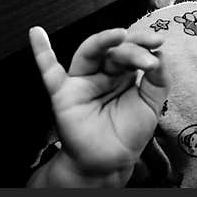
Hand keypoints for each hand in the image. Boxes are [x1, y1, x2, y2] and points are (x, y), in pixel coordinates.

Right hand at [29, 26, 167, 183]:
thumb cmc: (129, 132)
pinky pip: (49, 72)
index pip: (132, 50)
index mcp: (123, 72)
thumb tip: (159, 54)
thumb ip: (159, 78)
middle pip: (113, 49)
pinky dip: (41, 53)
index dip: (144, 44)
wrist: (110, 162)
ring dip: (103, 40)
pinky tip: (37, 34)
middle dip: (131, 47)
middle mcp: (102, 73)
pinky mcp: (63, 94)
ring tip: (118, 34)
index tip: (158, 42)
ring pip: (89, 52)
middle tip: (148, 49)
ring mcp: (82, 81)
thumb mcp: (152, 103)